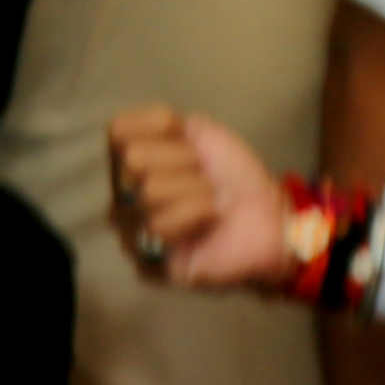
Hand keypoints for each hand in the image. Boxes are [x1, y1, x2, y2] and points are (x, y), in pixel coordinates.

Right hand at [107, 106, 288, 290]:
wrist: (266, 214)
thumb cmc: (233, 174)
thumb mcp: (199, 132)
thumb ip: (157, 123)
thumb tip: (121, 131)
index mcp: (132, 160)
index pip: (118, 130)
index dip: (160, 128)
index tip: (188, 139)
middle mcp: (123, 194)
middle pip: (133, 158)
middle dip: (182, 160)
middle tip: (203, 174)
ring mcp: (131, 228)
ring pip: (150, 190)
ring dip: (195, 190)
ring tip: (210, 202)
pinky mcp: (146, 261)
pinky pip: (160, 224)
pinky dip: (196, 216)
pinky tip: (206, 225)